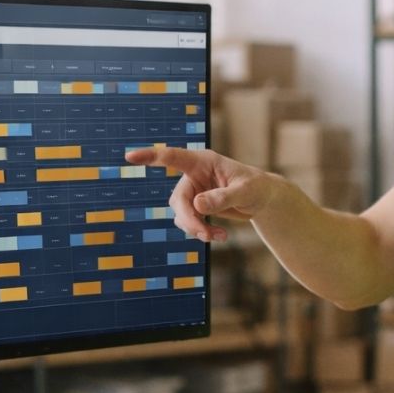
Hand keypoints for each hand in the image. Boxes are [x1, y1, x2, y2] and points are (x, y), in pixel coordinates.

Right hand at [125, 147, 281, 241]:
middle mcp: (194, 174)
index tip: (130, 156)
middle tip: (203, 234)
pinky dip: (201, 232)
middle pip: (178, 199)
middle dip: (189, 219)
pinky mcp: (196, 206)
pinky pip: (189, 222)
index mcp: (203, 161)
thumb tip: (198, 205)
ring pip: (181, 213)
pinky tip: (220, 236)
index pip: (173, 157)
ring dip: (196, 228)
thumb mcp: (245, 192)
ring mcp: (193, 191)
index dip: (151, 156)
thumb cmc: (257, 187)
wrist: (263, 200)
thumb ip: (222, 197)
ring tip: (217, 236)